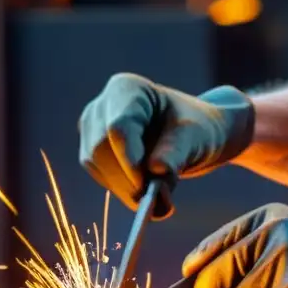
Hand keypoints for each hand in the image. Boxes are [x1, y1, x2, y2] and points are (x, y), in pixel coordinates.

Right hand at [78, 74, 254, 216]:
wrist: (190, 136)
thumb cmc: (194, 128)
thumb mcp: (194, 137)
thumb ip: (176, 152)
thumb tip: (157, 169)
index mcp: (128, 89)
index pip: (118, 127)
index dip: (130, 159)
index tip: (146, 185)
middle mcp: (102, 106)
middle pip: (100, 147)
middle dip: (126, 178)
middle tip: (155, 198)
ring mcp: (93, 129)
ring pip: (95, 164)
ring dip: (125, 187)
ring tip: (158, 192)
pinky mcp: (93, 152)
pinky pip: (100, 176)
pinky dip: (123, 189)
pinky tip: (145, 190)